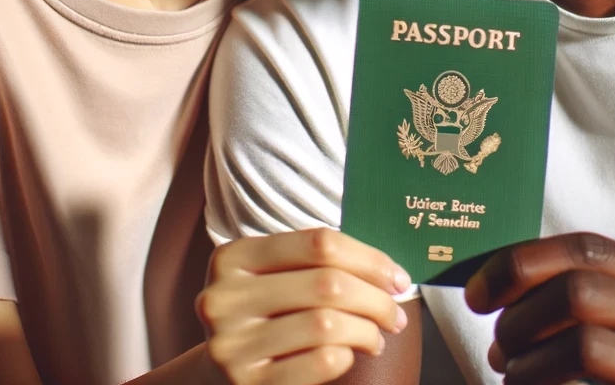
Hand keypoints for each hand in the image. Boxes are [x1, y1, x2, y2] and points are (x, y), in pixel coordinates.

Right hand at [197, 228, 410, 384]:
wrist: (218, 373)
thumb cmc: (263, 312)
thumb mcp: (272, 275)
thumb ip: (313, 261)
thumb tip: (386, 269)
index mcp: (233, 257)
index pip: (318, 243)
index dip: (367, 258)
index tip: (396, 276)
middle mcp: (225, 297)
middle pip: (327, 284)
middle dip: (375, 298)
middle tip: (396, 312)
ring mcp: (233, 344)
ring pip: (326, 324)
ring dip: (366, 330)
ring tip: (377, 336)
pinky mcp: (247, 383)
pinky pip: (319, 362)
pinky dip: (345, 356)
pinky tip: (348, 354)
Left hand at [465, 232, 614, 384]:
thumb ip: (587, 301)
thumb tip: (500, 280)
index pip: (589, 250)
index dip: (521, 264)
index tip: (479, 293)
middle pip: (581, 290)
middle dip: (522, 317)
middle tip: (499, 348)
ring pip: (584, 343)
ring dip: (528, 363)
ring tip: (514, 379)